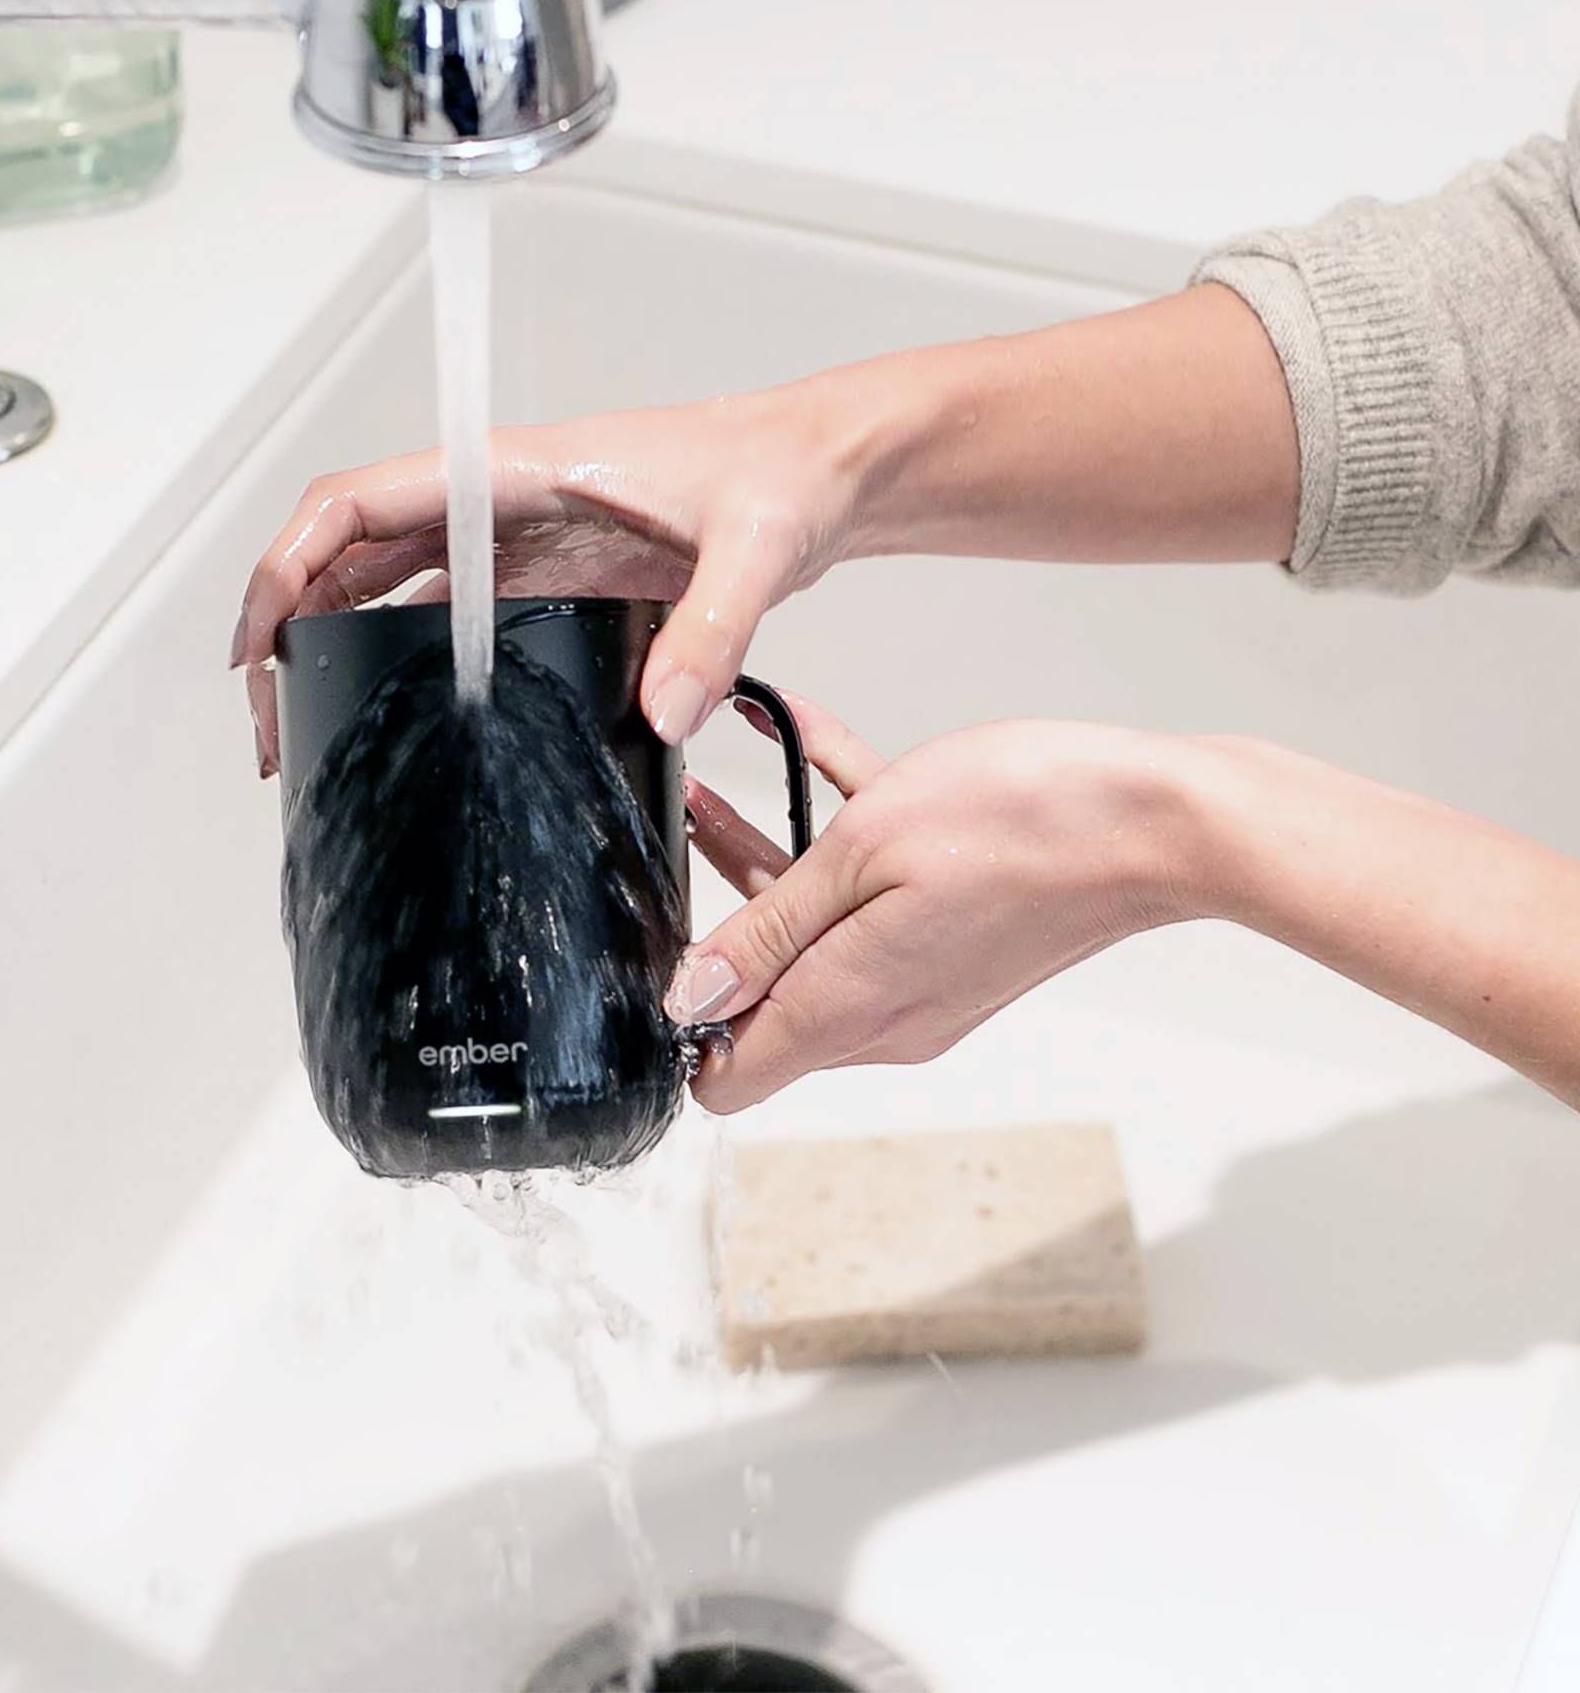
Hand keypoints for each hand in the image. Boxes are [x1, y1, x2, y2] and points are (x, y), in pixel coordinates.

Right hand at [231, 380, 873, 773]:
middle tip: (270, 724)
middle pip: (351, 554)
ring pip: (384, 588)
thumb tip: (668, 709)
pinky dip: (394, 662)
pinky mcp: (546, 584)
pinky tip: (386, 721)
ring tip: (304, 736)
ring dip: (330, 649)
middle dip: (289, 627)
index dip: (290, 562)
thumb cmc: (782, 473)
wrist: (823, 473)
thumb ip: (714, 627)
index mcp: (517, 471)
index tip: (258, 638)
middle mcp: (499, 504)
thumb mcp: (755, 548)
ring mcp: (518, 546)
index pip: (362, 500)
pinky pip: (443, 620)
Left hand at [673, 695, 1214, 1111]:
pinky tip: (798, 734)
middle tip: (666, 833)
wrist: (1159, 819)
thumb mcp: (862, 856)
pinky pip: (872, 891)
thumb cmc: (1022, 823)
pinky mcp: (956, 936)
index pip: (731, 1077)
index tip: (652, 950)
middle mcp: (885, 1015)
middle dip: (709, 924)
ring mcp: (923, 977)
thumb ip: (769, 930)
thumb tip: (689, 999)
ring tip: (705, 782)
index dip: (680, 1030)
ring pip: (812, 933)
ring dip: (758, 860)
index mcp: (852, 1009)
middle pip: (764, 996)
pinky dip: (833, 829)